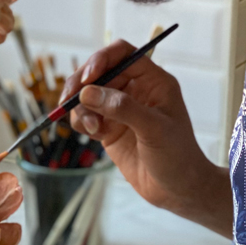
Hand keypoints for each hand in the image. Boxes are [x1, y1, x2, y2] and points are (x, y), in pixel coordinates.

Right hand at [60, 39, 231, 234]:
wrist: (177, 190)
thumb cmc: (177, 156)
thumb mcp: (154, 128)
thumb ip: (122, 108)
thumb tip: (88, 92)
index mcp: (153, 81)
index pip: (122, 54)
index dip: (102, 60)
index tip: (87, 78)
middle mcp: (134, 90)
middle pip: (98, 72)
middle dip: (80, 84)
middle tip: (68, 100)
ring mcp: (119, 110)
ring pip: (87, 95)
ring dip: (79, 108)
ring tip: (90, 127)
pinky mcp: (108, 128)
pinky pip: (85, 116)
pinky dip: (81, 122)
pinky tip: (92, 135)